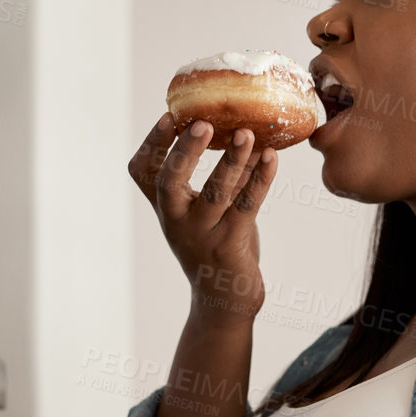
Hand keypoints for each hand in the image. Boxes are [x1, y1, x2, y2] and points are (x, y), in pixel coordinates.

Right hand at [127, 115, 275, 324]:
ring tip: (248, 133)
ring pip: (215, 192)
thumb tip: (246, 131)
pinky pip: (246, 206)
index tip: (169, 116)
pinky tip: (272, 157)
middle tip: (203, 123)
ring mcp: (201, 234)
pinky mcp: (229, 245)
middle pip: (168, 181)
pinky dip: (260, 179)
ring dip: (232, 160)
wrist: (225, 301)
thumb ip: (225, 177)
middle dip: (184, 151)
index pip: (144, 171)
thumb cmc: (218, 247)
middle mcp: (176, 220)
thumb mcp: (213, 210)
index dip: (153, 144)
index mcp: (166, 208)